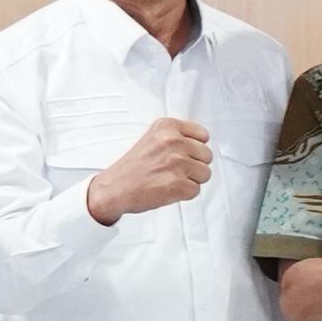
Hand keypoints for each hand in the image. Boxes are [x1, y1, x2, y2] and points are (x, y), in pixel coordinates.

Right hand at [87, 117, 215, 222]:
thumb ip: (177, 136)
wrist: (114, 188)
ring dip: (191, 180)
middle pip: (207, 156)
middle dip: (194, 165)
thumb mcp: (153, 138)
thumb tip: (201, 144)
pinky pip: (196, 190)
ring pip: (205, 173)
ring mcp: (177, 162)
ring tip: (170, 179)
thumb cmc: (133, 167)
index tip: (184, 154)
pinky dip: (184, 194)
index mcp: (167, 126)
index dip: (195, 149)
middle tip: (174, 170)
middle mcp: (173, 141)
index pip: (203, 136)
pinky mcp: (178, 183)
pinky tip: (168, 189)